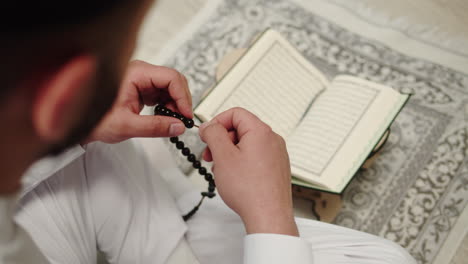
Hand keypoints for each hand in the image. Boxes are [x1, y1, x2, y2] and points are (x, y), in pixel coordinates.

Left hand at [85, 60, 192, 143]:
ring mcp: (142, 80)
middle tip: (182, 120)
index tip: (186, 115)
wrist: (79, 122)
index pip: (171, 78)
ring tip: (172, 121)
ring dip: (175, 105)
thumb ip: (155, 127)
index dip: (183, 97)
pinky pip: (162, 94)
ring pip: (170, 88)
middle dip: (181, 101)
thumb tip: (178, 127)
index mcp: (136, 73)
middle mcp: (140, 73)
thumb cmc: (94, 118)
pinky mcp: (142, 89)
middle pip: (173, 81)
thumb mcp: (127, 125)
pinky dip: (168, 106)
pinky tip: (165, 118)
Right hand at [199, 107, 297, 235]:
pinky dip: (241, 162)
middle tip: (210, 155)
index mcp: (261, 132)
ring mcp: (277, 154)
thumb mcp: (223, 156)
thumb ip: (213, 134)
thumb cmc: (250, 190)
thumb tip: (209, 125)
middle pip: (241, 129)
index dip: (217, 122)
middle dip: (221, 140)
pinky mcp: (277, 168)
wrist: (269, 216)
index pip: (236, 113)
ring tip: (221, 170)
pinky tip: (234, 178)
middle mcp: (273, 140)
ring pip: (247, 144)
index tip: (206, 135)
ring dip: (229, 153)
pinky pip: (255, 157)